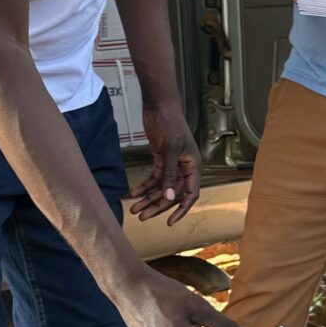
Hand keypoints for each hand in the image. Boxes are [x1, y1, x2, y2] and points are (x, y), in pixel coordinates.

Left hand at [130, 99, 199, 225]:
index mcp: (192, 165)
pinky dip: (144, 186)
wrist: (159, 104)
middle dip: (157, 205)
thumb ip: (170, 173)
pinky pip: (154, 177)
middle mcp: (184, 167)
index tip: (170, 222)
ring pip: (161, 187)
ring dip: (148, 198)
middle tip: (142, 216)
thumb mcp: (170, 148)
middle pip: (172, 193)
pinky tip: (133, 193)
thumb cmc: (170, 122)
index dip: (181, 209)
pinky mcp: (161, 159)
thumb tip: (170, 196)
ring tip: (134, 209)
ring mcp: (172, 164)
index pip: (190, 193)